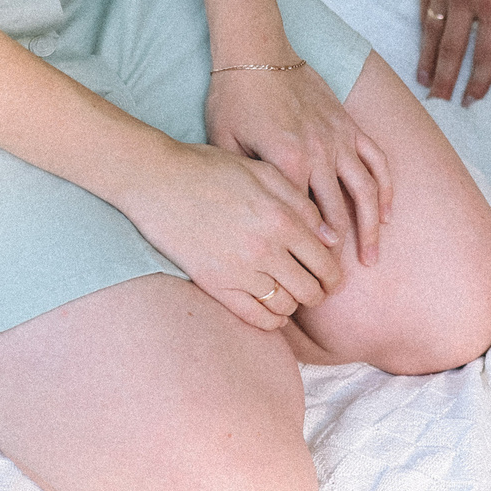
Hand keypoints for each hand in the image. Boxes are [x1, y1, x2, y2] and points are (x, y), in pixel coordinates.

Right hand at [114, 138, 345, 331]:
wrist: (157, 180)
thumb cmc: (212, 170)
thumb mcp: (265, 173)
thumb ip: (302, 205)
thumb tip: (331, 239)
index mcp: (282, 219)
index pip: (326, 263)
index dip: (333, 276)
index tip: (329, 278)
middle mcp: (265, 248)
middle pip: (310, 290)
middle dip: (318, 293)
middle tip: (314, 290)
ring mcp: (239, 269)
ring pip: (286, 306)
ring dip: (293, 305)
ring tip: (289, 295)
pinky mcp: (214, 283)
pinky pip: (255, 317)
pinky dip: (270, 321)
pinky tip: (272, 312)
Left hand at [204, 60, 392, 267]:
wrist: (256, 53)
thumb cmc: (234, 99)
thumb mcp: (226, 144)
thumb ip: (247, 181)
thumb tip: (260, 218)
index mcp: (287, 163)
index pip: (303, 217)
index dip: (307, 250)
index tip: (307, 273)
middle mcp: (319, 154)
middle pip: (337, 213)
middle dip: (341, 251)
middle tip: (341, 278)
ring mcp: (339, 139)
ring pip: (365, 192)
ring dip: (371, 227)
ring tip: (373, 256)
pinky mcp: (349, 126)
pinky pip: (376, 161)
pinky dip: (385, 188)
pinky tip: (387, 212)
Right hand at [416, 0, 490, 103]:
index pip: (487, 52)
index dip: (480, 79)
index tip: (473, 100)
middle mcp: (465, 1)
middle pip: (455, 51)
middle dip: (448, 81)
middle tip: (441, 106)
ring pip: (434, 34)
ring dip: (430, 62)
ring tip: (425, 84)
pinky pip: (423, 9)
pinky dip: (422, 30)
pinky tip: (421, 43)